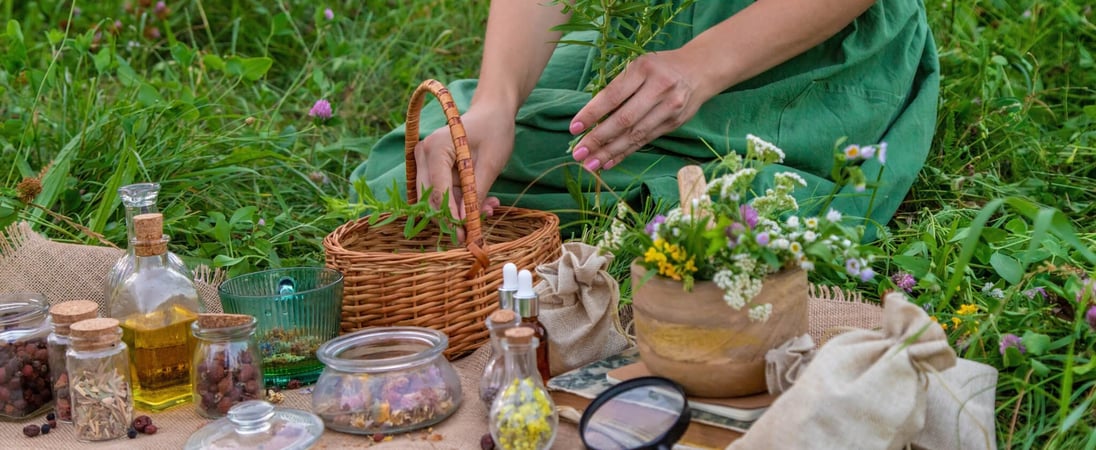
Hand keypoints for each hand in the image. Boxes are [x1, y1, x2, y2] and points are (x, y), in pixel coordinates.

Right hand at [414, 108, 509, 241]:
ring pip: (435, 200)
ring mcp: (425, 163)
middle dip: (451, 218)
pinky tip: (484, 202)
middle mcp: (423, 155)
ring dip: (459, 211)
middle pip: (429, 198)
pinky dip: (461, 203)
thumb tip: (464, 222)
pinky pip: (443, 194)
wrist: (492, 114)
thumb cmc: (494, 132)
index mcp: (436, 147)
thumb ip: (476, 192)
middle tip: (473, 233)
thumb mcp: (491, 163)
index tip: (464, 233)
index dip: (450, 214)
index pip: (437, 189)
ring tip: (489, 209)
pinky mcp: (432, 171)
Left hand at [569, 49, 711, 170]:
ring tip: (590, 164)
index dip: (592, 113)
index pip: (613, 95)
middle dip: (598, 139)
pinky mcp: (674, 123)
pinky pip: (645, 140)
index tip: (574, 128)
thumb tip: (591, 119)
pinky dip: (625, 152)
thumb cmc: (660, 67)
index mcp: (644, 69)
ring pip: (635, 134)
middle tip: (578, 153)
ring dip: (610, 152)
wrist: (700, 70)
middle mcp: (659, 88)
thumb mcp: (639, 66)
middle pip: (624, 119)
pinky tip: (609, 162)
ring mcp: (669, 107)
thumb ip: (619, 89)